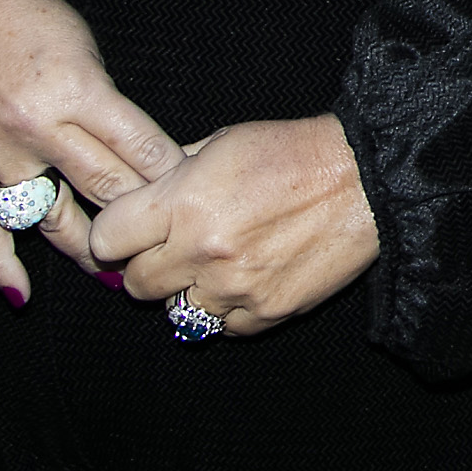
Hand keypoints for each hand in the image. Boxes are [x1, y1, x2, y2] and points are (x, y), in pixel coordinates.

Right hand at [0, 0, 182, 301]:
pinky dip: (3, 263)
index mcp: (76, 89)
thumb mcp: (83, 46)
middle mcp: (35, 124)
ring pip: (50, 217)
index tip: (201, 204)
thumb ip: (107, 104)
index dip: (174, 180)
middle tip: (176, 246)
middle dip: (144, 219)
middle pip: (104, 189)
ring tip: (121, 275)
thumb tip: (142, 158)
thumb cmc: (25, 10)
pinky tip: (23, 293)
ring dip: (88, 249)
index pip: (139, 150)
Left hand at [85, 115, 380, 337]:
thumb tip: (137, 195)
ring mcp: (234, 287)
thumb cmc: (293, 152)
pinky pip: (224, 326)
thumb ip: (172, 175)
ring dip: (189, 291)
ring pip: (176, 312)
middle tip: (174, 248)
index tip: (129, 232)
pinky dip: (229, 308)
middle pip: (136, 283)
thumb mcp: (221, 144)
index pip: (107, 240)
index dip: (116, 235)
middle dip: (149, 265)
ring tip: (217, 263)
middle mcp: (202, 251)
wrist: (364, 180)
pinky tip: (248, 278)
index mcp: (183, 203)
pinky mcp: (266, 313)